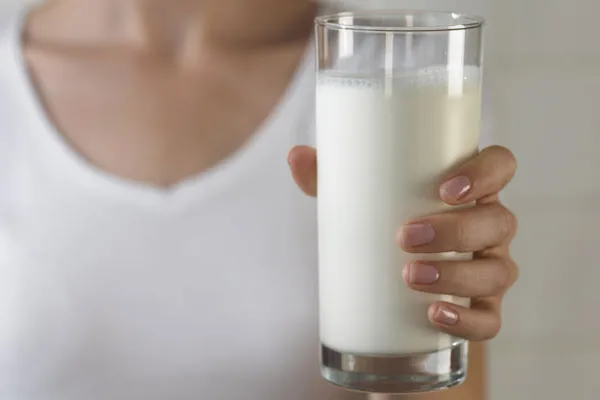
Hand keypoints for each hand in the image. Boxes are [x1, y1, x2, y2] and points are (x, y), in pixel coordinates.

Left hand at [288, 145, 517, 341]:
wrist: (390, 287)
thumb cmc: (383, 227)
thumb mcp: (359, 201)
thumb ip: (330, 177)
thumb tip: (295, 156)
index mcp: (468, 191)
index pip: (501, 166)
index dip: (486, 173)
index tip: (444, 189)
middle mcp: (488, 227)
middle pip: (499, 221)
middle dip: (456, 230)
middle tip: (405, 237)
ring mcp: (490, 269)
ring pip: (498, 271)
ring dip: (457, 275)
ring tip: (409, 275)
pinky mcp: (483, 310)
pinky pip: (490, 320)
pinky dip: (467, 321)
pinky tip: (435, 316)